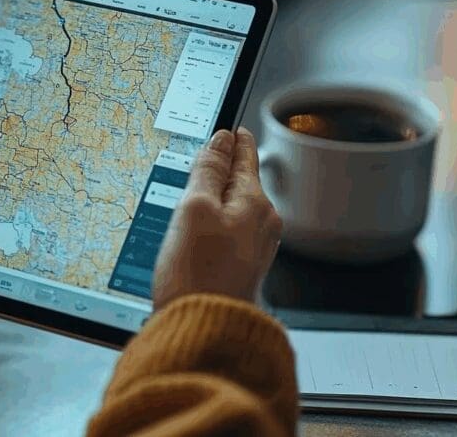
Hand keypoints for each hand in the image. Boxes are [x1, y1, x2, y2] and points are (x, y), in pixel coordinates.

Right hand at [151, 127, 282, 309]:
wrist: (204, 330)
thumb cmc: (198, 275)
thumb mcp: (195, 209)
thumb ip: (209, 171)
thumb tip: (221, 140)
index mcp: (254, 204)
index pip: (244, 156)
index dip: (233, 140)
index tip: (230, 127)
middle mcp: (261, 225)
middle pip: (243, 183)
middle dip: (227, 169)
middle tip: (211, 152)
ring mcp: (252, 249)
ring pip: (236, 208)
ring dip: (219, 197)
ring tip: (201, 188)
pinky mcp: (238, 268)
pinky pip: (229, 232)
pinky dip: (216, 221)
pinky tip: (200, 228)